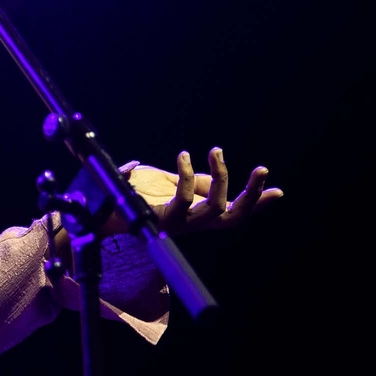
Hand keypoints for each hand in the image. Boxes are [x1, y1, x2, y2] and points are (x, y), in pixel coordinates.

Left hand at [117, 147, 281, 234]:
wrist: (98, 204)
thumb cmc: (131, 192)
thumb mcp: (168, 182)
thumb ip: (192, 181)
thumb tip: (214, 176)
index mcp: (195, 215)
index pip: (232, 213)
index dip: (255, 204)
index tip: (276, 191)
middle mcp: (190, 223)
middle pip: (232, 218)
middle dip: (251, 195)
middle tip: (262, 168)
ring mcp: (177, 224)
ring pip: (215, 209)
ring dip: (221, 177)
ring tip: (217, 151)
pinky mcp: (161, 219)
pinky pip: (184, 200)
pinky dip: (187, 175)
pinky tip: (182, 156)